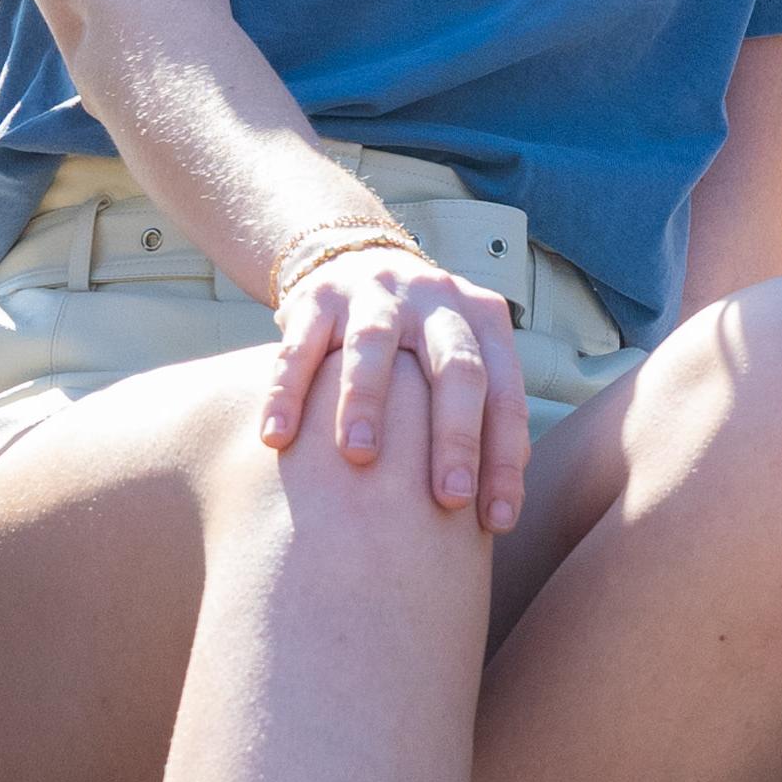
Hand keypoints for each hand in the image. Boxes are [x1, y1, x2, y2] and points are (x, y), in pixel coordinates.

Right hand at [258, 229, 529, 526]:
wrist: (357, 260)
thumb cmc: (420, 342)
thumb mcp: (462, 360)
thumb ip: (482, 419)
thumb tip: (500, 508)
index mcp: (483, 320)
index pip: (504, 394)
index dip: (504, 459)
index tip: (497, 521)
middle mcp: (436, 299)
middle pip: (455, 365)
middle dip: (455, 435)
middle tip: (448, 498)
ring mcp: (376, 293)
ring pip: (373, 345)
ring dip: (366, 402)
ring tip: (360, 458)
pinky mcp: (317, 297)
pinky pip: (298, 346)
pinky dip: (285, 392)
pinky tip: (277, 439)